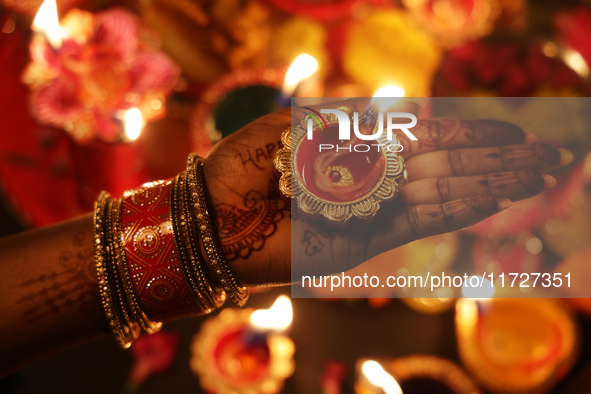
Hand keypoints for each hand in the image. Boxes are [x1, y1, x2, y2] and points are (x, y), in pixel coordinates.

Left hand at [202, 99, 571, 285]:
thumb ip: (343, 122)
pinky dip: (457, 210)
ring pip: (444, 193)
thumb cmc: (241, 167)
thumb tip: (395, 109)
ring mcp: (374, 210)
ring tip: (534, 175)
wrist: (212, 222)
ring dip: (491, 184)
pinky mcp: (367, 241)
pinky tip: (491, 198)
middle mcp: (372, 179)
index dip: (468, 132)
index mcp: (356, 147)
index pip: (425, 136)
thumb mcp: (290, 129)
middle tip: (546, 154)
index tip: (509, 128)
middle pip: (446, 165)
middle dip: (496, 160)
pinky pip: (421, 223)